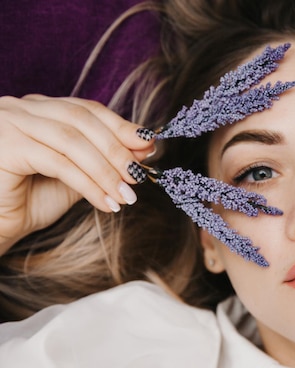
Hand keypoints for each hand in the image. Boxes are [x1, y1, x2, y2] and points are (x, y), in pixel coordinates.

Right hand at [0, 95, 154, 253]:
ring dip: (106, 169)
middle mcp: (20, 108)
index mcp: (37, 109)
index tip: (150, 145)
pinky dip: (88, 183)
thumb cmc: (24, 202)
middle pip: (82, 119)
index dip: (121, 127)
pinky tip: (105, 202)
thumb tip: (144, 150)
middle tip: (140, 174)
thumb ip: (101, 161)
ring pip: (72, 140)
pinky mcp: (6, 146)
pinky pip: (59, 162)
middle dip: (117, 148)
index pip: (87, 110)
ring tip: (126, 194)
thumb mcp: (73, 178)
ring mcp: (9, 122)